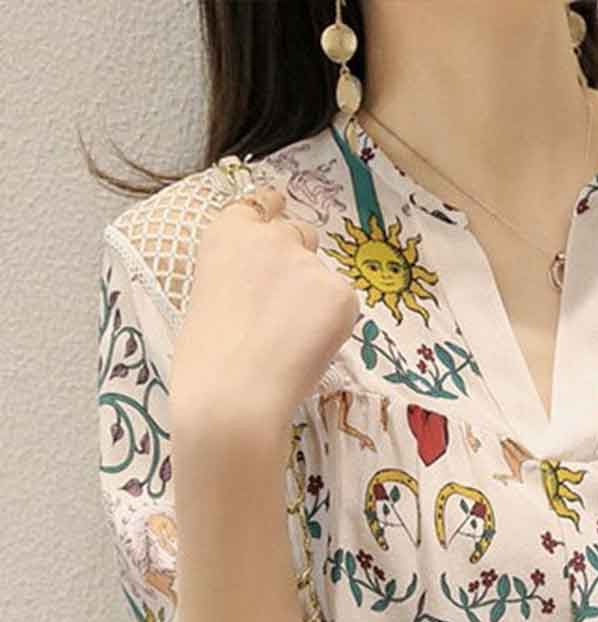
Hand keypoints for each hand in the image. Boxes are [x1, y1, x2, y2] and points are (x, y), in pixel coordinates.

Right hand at [171, 183, 360, 434]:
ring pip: (323, 276)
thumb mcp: (209, 295)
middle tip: (286, 308)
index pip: (262, 204)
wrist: (232, 394)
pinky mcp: (341, 292)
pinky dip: (334, 327)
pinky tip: (307, 351)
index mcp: (228, 232)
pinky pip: (344, 307)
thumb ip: (241, 274)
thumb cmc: (208, 360)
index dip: (273, 216)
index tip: (280, 221)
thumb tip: (269, 287)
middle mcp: (271, 235)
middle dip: (299, 261)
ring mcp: (309, 261)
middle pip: (301, 233)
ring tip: (291, 341)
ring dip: (316, 298)